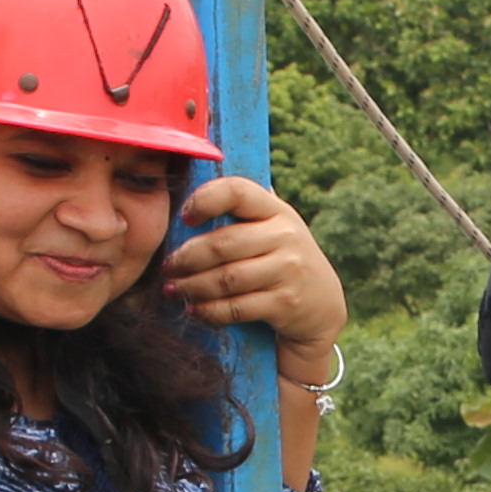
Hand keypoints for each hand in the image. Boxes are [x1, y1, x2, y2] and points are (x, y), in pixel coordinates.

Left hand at [160, 175, 346, 353]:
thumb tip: (193, 180)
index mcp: (276, 210)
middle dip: (186, 258)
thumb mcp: (274, 229)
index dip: (205, 200)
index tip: (184, 216)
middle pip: (222, 243)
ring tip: (174, 290)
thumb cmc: (283, 260)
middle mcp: (285, 236)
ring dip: (192, 286)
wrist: (323, 305)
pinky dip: (209, 311)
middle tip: (167, 267)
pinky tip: (194, 310)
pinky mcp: (285, 303)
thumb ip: (244, 210)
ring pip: (226, 278)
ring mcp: (288, 270)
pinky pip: (236, 307)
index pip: (237, 191)